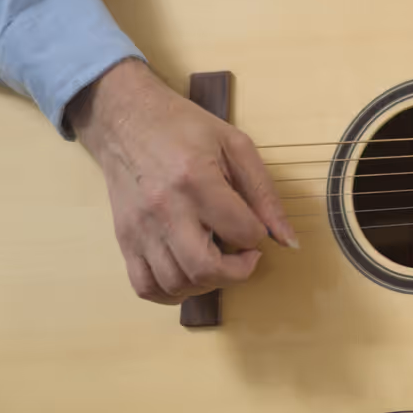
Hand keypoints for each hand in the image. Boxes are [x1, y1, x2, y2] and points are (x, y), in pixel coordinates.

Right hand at [67, 59, 295, 303]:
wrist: (126, 119)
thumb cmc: (183, 128)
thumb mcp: (235, 146)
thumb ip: (265, 194)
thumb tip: (288, 239)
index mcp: (196, 179)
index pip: (242, 231)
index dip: (258, 236)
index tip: (256, 228)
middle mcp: (165, 208)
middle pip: (205, 269)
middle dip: (237, 273)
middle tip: (244, 257)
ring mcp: (140, 228)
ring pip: (175, 284)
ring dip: (206, 284)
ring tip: (217, 262)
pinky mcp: (124, 239)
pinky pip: (145, 287)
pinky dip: (171, 293)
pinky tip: (188, 275)